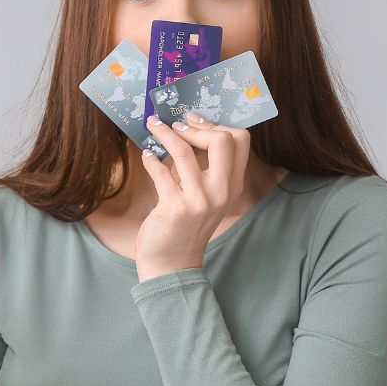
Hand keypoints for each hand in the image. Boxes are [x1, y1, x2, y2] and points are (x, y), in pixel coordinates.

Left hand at [134, 112, 251, 282]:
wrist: (171, 265)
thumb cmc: (185, 227)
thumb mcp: (206, 198)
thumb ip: (205, 170)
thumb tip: (186, 130)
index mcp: (233, 186)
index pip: (240, 141)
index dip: (216, 124)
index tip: (194, 121)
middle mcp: (221, 192)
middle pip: (222, 140)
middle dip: (196, 126)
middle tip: (176, 125)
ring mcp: (199, 200)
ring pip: (185, 151)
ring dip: (165, 134)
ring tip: (152, 126)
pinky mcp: (174, 207)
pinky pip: (160, 170)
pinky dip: (150, 158)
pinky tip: (146, 155)